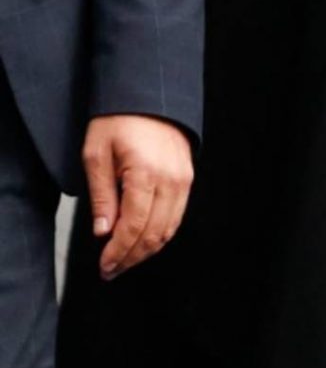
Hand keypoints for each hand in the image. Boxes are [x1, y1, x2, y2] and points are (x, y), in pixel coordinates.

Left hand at [83, 115, 193, 280]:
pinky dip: (158, 235)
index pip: (133, 226)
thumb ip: (102, 195)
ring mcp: (183, 182)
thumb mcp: (96, 153)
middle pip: (153, 235)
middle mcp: (170, 181)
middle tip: (112, 270)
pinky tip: (142, 241)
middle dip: (131, 257)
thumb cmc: (119, 119)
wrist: (149, 96)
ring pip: (168, 231)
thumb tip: (103, 232)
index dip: (118, 251)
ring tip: (125, 261)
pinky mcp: (187, 181)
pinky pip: (175, 218)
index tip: (105, 265)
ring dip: (146, 251)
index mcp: (146, 173)